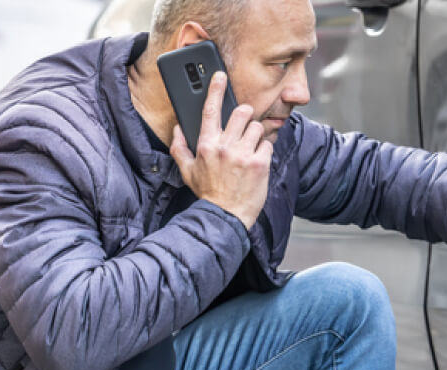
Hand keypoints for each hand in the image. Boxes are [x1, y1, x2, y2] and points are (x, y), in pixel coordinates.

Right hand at [170, 72, 271, 228]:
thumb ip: (179, 147)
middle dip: (245, 115)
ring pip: (257, 127)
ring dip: (255, 134)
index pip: (210, 110)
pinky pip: (268, 144)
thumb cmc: (208, 194)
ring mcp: (244, 154)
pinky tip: (257, 161)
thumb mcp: (186, 171)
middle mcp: (225, 146)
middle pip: (242, 112)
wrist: (226, 216)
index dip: (215, 90)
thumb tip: (178, 128)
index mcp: (206, 145)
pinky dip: (265, 150)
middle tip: (243, 126)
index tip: (220, 76)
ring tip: (250, 148)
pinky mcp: (260, 164)